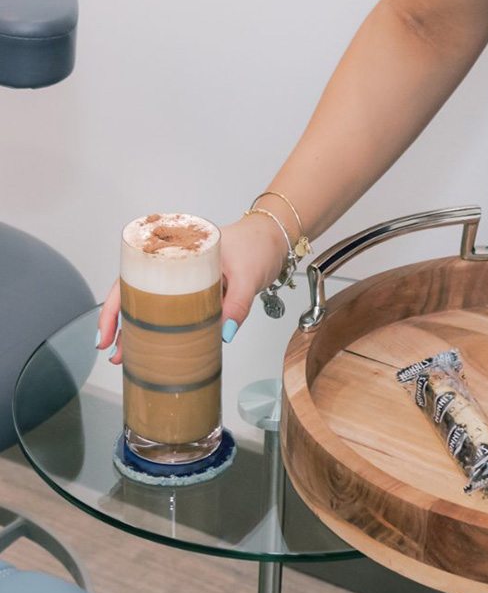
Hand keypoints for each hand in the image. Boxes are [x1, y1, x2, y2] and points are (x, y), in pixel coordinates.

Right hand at [96, 214, 286, 360]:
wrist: (276, 236)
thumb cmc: (258, 245)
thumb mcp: (248, 275)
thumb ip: (237, 304)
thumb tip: (222, 334)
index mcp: (177, 249)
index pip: (132, 276)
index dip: (113, 306)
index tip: (106, 333)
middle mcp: (175, 261)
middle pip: (136, 292)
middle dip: (120, 325)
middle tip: (115, 354)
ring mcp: (186, 275)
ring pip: (152, 302)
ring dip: (139, 328)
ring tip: (127, 356)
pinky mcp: (198, 289)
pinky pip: (173, 307)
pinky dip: (163, 325)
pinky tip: (157, 345)